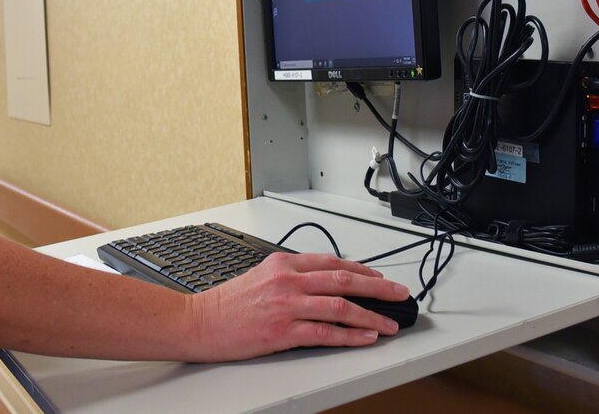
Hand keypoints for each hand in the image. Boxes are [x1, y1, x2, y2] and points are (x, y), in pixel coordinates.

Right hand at [187, 252, 409, 361]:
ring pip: (341, 306)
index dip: (362, 270)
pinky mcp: (283, 331)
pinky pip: (326, 333)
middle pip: (344, 280)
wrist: (199, 322)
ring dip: (371, 315)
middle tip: (399, 294)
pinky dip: (351, 336)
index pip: (332, 262)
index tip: (379, 278)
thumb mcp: (260, 276)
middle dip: (378, 288)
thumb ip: (291, 277)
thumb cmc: (227, 304)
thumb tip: (322, 284)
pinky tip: (366, 337)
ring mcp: (287, 306)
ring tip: (390, 322)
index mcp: (283, 264)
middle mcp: (288, 281)